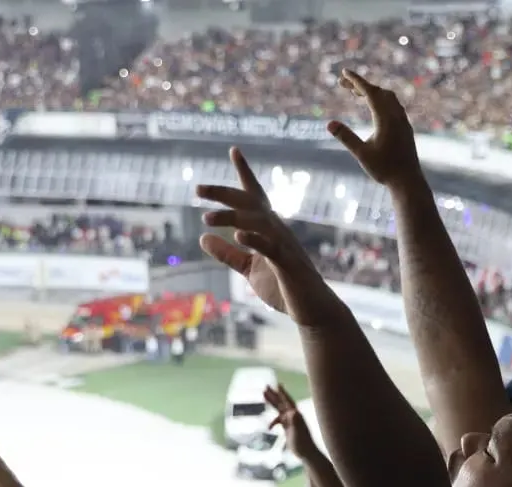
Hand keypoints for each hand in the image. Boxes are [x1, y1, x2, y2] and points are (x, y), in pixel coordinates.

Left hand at [197, 148, 327, 319]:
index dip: (244, 173)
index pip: (254, 197)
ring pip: (257, 222)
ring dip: (231, 217)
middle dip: (224, 193)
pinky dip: (255, 240)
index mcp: (268, 230)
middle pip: (250, 203)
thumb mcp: (248, 269)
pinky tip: (238, 235)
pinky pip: (271, 248)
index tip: (234, 151)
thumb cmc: (284, 288)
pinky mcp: (288, 264)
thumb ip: (227, 254)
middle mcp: (278, 231)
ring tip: (206, 218)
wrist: (313, 310)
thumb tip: (202, 238)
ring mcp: (284, 246)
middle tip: (198, 189)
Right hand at [263, 383, 315, 459]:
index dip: (282, 393)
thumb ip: (296, 421)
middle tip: (266, 386)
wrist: (307, 454)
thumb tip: (294, 411)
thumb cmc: (303, 443)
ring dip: (272, 402)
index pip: (287, 402)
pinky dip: (273, 422)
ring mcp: (290, 422)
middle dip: (274, 394)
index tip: (278, 384)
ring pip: (279, 409)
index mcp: (296, 415)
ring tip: (263, 395)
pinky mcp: (288, 428)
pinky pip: (279, 420)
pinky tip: (269, 428)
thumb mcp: (298, 432)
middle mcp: (293, 416)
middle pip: (281, 403)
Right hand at [327, 70, 420, 187]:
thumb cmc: (385, 170)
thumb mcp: (362, 154)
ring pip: (388, 97)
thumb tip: (329, 124)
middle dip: (360, 84)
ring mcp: (403, 121)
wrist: (408, 182)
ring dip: (371, 90)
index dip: (356, 80)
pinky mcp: (405, 128)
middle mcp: (396, 116)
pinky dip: (381, 99)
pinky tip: (375, 105)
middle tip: (342, 83)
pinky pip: (394, 105)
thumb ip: (346, 137)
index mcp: (385, 119)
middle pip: (378, 91)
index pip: (370, 92)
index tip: (344, 72)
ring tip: (356, 92)